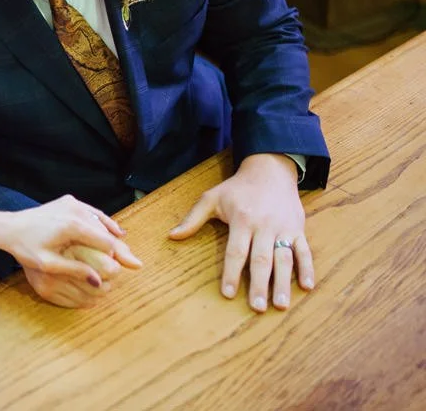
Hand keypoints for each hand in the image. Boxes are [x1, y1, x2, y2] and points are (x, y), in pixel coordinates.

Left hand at [0, 195, 141, 306]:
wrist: (8, 226)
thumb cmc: (25, 247)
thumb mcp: (48, 264)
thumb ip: (74, 271)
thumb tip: (98, 282)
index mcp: (72, 226)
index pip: (104, 242)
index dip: (119, 256)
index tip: (131, 267)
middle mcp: (75, 210)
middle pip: (106, 231)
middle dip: (120, 248)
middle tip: (136, 263)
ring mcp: (72, 203)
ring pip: (101, 221)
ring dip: (113, 236)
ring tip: (127, 251)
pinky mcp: (69, 201)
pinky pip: (92, 213)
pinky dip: (103, 223)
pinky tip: (116, 231)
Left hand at [169, 153, 314, 312]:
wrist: (270, 169)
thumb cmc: (237, 188)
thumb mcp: (212, 198)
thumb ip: (193, 219)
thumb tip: (172, 236)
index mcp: (242, 220)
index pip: (236, 252)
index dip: (232, 273)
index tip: (228, 293)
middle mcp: (265, 226)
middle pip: (262, 260)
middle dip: (259, 285)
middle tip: (256, 308)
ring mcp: (284, 229)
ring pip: (285, 259)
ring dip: (283, 283)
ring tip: (280, 305)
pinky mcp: (298, 229)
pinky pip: (304, 251)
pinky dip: (307, 268)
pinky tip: (307, 286)